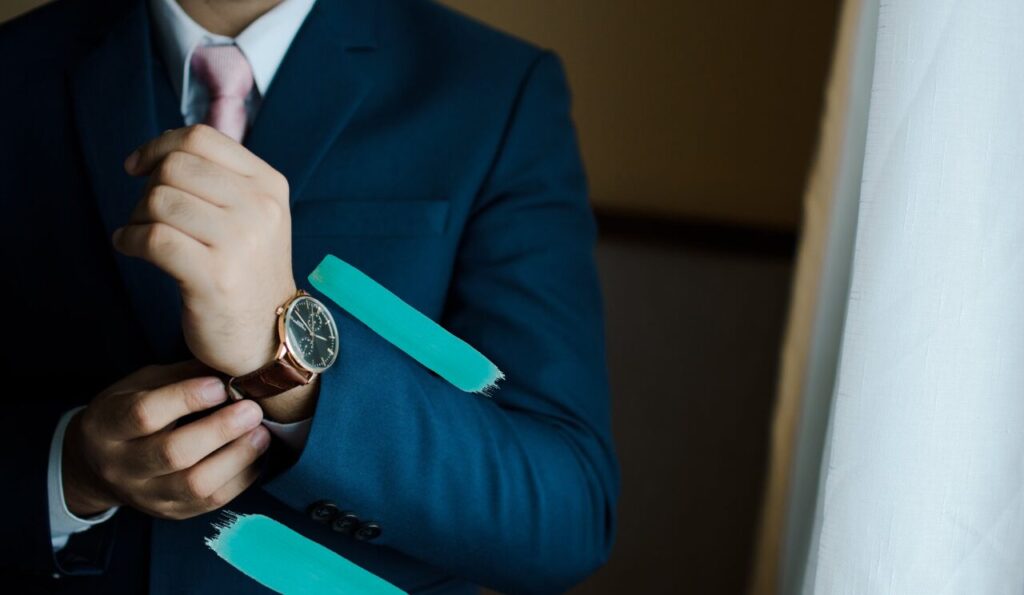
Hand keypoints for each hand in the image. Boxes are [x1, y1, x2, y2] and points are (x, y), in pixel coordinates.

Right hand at [63, 361, 269, 518]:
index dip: (186, 398)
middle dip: (220, 430)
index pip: (144, 414)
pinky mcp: (171, 512)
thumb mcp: (142, 385)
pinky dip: (241, 477)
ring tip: (261, 434)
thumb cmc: (129, 413)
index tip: (220, 385)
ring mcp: (146, 495)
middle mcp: (121, 466)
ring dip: (237, 457)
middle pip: (173, 454)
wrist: (100, 466)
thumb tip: (230, 364)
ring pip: (195, 485)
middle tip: (253, 410)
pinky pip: (212, 501)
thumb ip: (182, 376)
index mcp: (107, 426)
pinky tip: (255, 455)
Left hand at [113, 125, 295, 375]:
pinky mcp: (213, 276)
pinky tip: (131, 248)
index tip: (139, 167)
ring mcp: (240, 242)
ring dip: (137, 217)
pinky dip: (130, 240)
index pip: (202, 138)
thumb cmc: (248, 272)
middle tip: (147, 214)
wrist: (270, 335)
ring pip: (160, 200)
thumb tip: (159, 151)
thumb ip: (220, 179)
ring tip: (142, 236)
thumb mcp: (254, 215)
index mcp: (269, 185)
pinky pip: (152, 238)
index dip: (159, 145)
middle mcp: (260, 208)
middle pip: (176, 167)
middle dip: (147, 187)